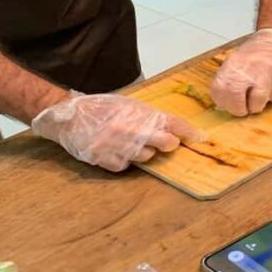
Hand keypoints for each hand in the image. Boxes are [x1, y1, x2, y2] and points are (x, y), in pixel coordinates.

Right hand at [31, 92, 199, 171]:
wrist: (70, 116)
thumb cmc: (100, 107)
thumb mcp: (128, 105)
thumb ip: (148, 116)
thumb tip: (170, 127)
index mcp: (141, 113)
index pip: (174, 123)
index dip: (190, 132)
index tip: (202, 138)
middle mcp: (134, 130)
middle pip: (167, 144)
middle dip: (168, 144)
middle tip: (162, 141)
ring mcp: (121, 146)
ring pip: (147, 157)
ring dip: (143, 152)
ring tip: (128, 141)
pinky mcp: (108, 160)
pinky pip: (125, 166)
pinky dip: (123, 161)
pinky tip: (114, 150)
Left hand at [210, 28, 271, 116]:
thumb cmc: (257, 51)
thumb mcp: (237, 60)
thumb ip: (230, 79)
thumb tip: (223, 103)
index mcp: (232, 66)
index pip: (218, 93)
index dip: (223, 102)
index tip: (229, 103)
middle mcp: (246, 71)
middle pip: (235, 102)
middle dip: (239, 110)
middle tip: (244, 109)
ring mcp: (264, 77)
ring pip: (256, 105)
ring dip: (257, 105)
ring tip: (260, 93)